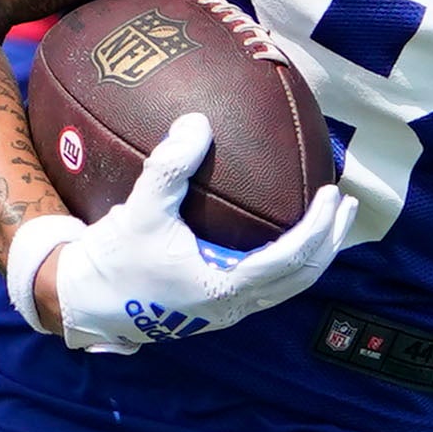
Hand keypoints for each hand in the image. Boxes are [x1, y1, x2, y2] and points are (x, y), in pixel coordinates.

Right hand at [36, 113, 356, 353]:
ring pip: (287, 285)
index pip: (290, 260)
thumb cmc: (113, 260)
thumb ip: (168, 168)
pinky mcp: (216, 306)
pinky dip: (286, 258)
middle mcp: (233, 305)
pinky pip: (266, 283)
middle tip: (347, 204)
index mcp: (224, 288)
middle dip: (329, 241)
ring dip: (313, 252)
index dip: (318, 229)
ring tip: (329, 219)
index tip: (334, 195)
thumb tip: (197, 121)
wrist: (86, 304)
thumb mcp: (139, 210)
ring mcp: (227, 310)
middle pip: (301, 277)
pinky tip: (284, 231)